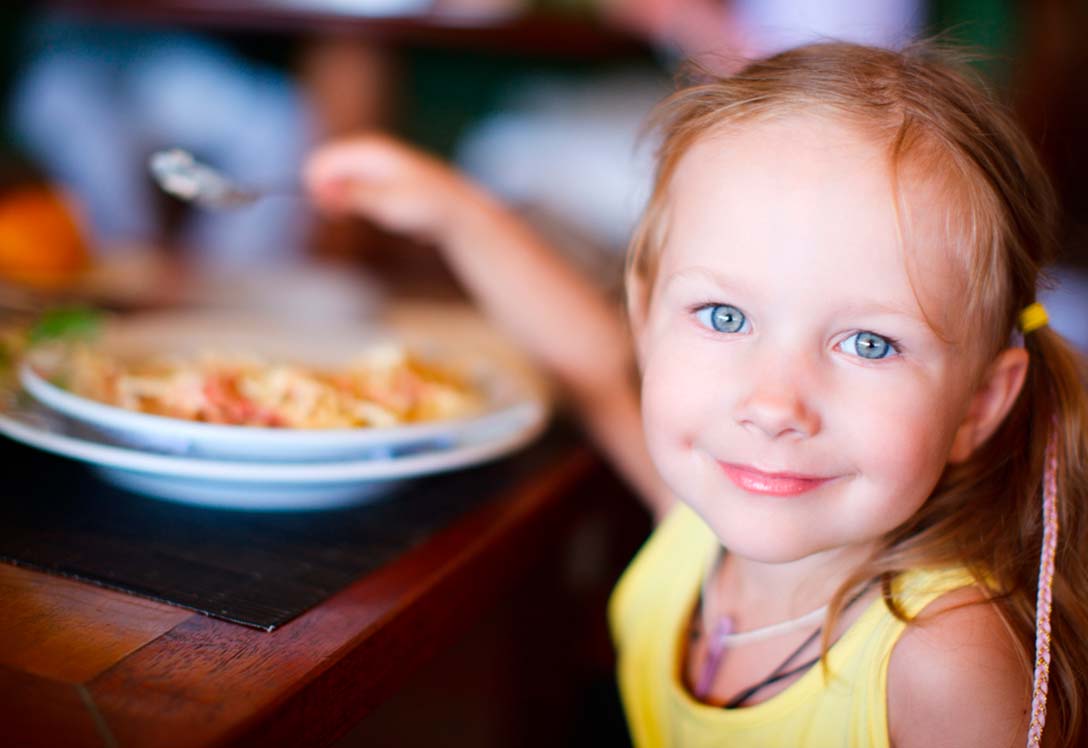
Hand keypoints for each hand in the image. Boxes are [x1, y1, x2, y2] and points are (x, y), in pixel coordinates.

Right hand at [303, 133, 485, 243]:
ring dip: (344, 202)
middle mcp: (371, 152)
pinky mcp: (384, 180)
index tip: (331, 211)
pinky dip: (361, 205)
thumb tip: (324, 191)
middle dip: (328, 193)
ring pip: (342, 181)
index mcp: (368, 149)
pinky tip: (384, 215)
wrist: (458, 211)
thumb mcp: (387, 203)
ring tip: (368, 216)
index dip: (317, 187)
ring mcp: (378, 165)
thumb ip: (354, 195)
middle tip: (340, 216)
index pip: (322, 160)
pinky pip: (358, 190)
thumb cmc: (425, 206)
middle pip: (329, 169)